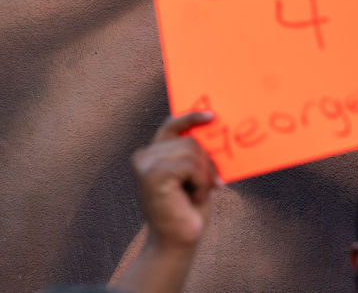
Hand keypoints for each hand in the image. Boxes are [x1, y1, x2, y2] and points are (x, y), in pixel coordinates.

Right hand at [131, 111, 222, 250]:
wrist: (177, 242)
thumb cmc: (188, 208)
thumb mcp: (193, 174)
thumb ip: (194, 153)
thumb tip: (212, 129)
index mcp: (153, 154)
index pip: (171, 125)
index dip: (191, 117)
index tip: (211, 115)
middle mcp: (144, 156)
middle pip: (189, 140)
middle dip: (207, 163)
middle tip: (213, 184)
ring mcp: (146, 165)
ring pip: (192, 151)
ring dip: (204, 175)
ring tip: (199, 194)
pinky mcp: (153, 175)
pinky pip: (190, 166)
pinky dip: (201, 182)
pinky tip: (194, 198)